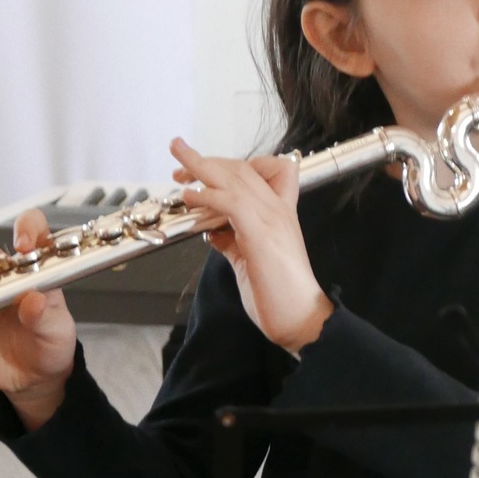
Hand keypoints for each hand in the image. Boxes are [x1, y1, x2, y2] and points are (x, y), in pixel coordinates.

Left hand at [172, 140, 331, 352]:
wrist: (301, 318)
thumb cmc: (279, 295)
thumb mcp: (249, 262)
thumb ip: (233, 243)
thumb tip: (214, 233)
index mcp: (279, 214)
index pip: (261, 171)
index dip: (230, 165)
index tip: (202, 171)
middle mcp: (277, 210)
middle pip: (241, 168)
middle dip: (206, 161)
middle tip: (179, 159)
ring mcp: (271, 219)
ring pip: (234, 179)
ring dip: (200, 168)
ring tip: (177, 169)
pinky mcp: (260, 234)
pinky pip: (231, 202)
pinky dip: (207, 196)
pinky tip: (190, 197)